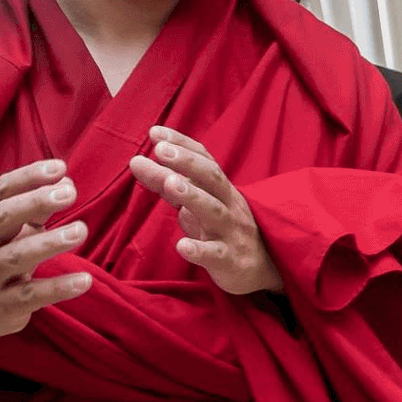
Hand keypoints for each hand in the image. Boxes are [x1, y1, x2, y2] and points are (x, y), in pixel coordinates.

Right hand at [0, 160, 94, 386]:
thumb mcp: (5, 231)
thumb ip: (34, 209)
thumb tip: (67, 183)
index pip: (0, 191)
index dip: (28, 177)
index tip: (60, 167)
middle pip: (2, 218)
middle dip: (34, 202)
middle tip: (69, 193)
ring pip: (15, 256)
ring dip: (49, 242)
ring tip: (81, 230)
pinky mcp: (2, 306)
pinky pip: (31, 295)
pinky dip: (58, 288)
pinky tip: (85, 280)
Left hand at [130, 127, 281, 295]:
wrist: (263, 270)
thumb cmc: (223, 230)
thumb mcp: (198, 204)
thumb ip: (169, 184)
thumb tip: (137, 161)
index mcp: (221, 189)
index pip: (205, 160)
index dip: (182, 145)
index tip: (156, 132)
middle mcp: (229, 205)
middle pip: (212, 178)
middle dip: (187, 162)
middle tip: (160, 150)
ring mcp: (231, 232)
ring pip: (214, 211)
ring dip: (193, 196)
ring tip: (170, 183)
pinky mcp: (231, 261)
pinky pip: (216, 255)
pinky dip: (200, 250)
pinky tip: (182, 246)